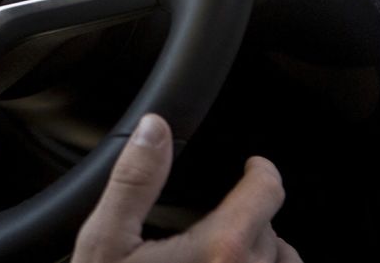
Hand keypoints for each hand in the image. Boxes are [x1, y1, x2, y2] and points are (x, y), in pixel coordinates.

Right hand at [71, 114, 301, 262]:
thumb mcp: (106, 241)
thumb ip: (134, 180)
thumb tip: (153, 128)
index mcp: (221, 249)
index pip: (268, 192)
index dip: (261, 172)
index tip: (254, 167)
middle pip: (274, 231)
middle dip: (251, 219)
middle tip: (219, 222)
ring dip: (263, 256)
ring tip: (230, 256)